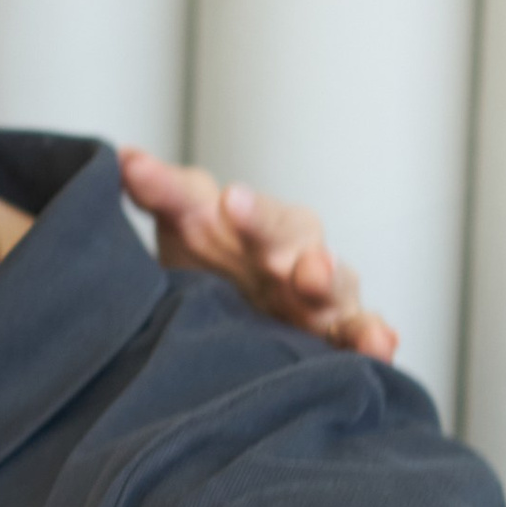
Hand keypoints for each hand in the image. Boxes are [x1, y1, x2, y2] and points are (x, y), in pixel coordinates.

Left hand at [119, 150, 399, 361]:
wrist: (226, 313)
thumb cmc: (213, 258)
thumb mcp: (186, 222)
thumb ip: (162, 192)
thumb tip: (125, 159)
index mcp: (266, 227)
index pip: (261, 215)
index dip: (250, 212)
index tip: (230, 202)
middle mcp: (300, 260)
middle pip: (308, 252)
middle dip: (306, 257)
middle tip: (304, 264)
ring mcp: (321, 303)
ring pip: (338, 293)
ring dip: (338, 293)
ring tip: (332, 293)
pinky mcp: (336, 344)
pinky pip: (359, 339)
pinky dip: (373, 341)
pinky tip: (381, 347)